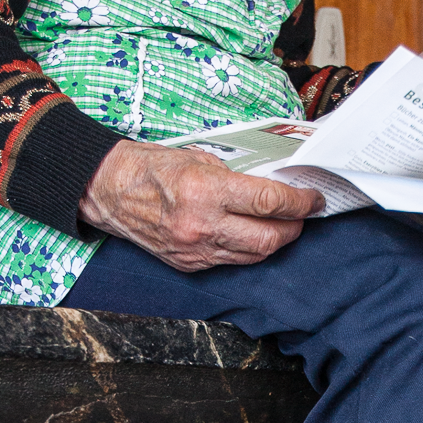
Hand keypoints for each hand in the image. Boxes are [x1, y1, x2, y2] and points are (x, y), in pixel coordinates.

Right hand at [78, 140, 321, 271]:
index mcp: (205, 191)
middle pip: (268, 239)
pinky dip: (246, 250)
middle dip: (293, 227)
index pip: (269, 203)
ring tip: (280, 226)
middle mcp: (201, 225)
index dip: (299, 202)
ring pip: (253, 256)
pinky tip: (250, 236)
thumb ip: (235, 177)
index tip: (313, 199)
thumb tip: (268, 188)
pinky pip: (230, 262)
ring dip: (273, 242)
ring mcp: (195, 250)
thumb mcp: (198, 158)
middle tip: (301, 215)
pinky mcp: (188, 264)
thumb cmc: (151, 168)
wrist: (109, 191)